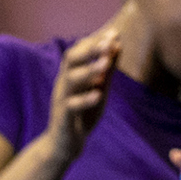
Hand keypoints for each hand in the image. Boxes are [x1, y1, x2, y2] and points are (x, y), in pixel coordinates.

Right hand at [44, 27, 119, 163]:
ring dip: (88, 70)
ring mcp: (62, 100)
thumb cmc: (82, 115)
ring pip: (70, 80)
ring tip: (105, 64)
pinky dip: (85, 99)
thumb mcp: (99, 89)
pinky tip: (98, 94)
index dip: (95, 41)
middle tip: (107, 43)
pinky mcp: (62, 118)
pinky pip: (71, 106)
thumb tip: (118, 44)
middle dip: (89, 50)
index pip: (79, 51)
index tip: (114, 34)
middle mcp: (64, 84)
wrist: (64, 145)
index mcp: (71, 75)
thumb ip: (108, 70)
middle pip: (70, 59)